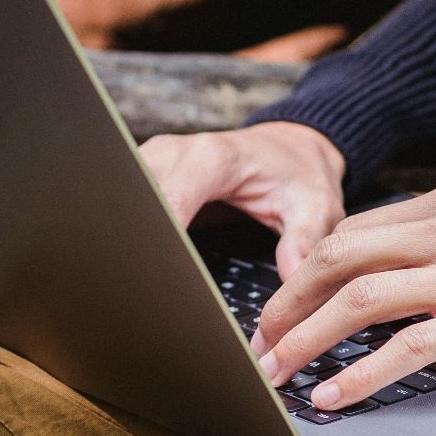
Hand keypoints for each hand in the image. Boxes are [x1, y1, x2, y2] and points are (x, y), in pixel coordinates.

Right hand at [138, 122, 345, 277]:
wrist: (289, 149)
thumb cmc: (298, 175)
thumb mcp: (314, 206)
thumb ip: (304, 241)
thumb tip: (291, 278)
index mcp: (212, 158)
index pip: (166, 201)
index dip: (158, 240)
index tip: (159, 275)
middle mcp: (175, 152)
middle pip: (134, 199)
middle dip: (135, 240)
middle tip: (141, 285)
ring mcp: (155, 160)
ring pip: (121, 197)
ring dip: (127, 233)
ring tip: (136, 273)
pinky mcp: (146, 172)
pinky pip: (126, 200)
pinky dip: (131, 227)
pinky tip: (138, 257)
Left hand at [254, 183, 435, 409]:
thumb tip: (388, 278)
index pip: (352, 231)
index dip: (304, 272)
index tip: (281, 307)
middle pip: (340, 257)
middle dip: (287, 303)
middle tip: (258, 341)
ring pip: (359, 299)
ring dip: (305, 339)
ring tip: (275, 372)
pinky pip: (405, 349)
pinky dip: (358, 375)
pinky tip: (333, 396)